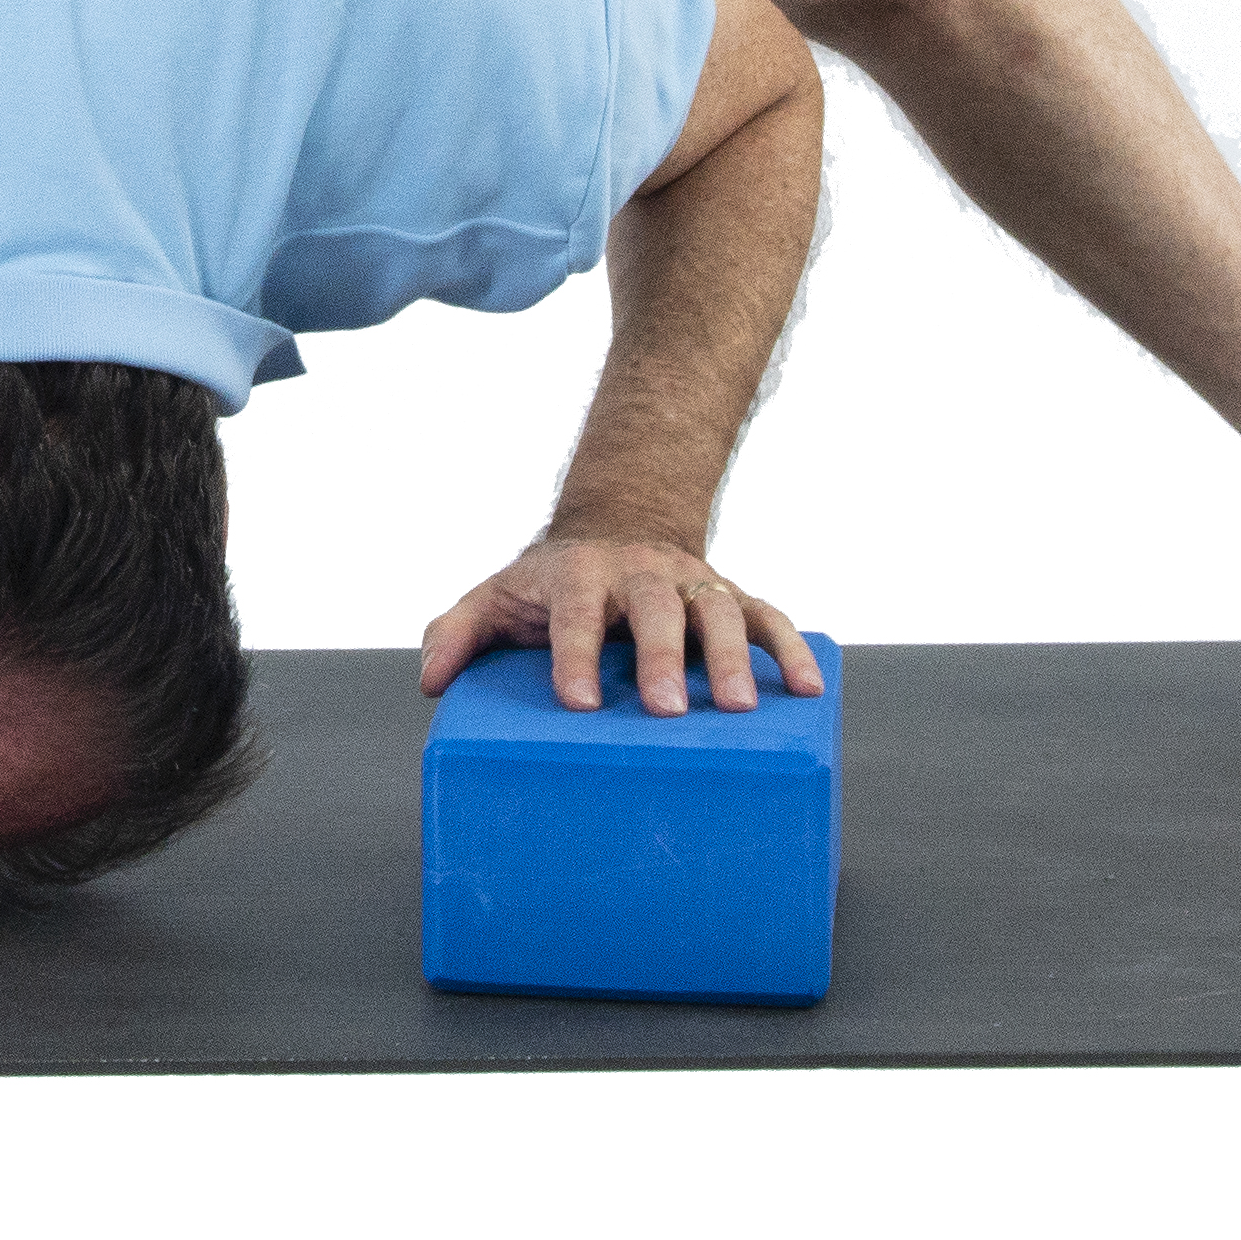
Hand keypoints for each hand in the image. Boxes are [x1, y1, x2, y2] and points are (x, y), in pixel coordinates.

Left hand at [419, 530, 822, 715]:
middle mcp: (639, 574)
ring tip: (741, 709)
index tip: (578, 703)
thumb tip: (431, 682)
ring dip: (734, 656)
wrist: (615, 529)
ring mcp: (690, 582)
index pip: (575, 613)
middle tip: (666, 710)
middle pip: (655, 608)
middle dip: (663, 657)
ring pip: (717, 609)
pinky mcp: (729, 594)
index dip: (575, 654)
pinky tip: (809, 689)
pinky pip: (767, 616)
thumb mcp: (495, 598)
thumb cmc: (548, 587)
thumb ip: (457, 633)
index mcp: (579, 576)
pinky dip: (792, 647)